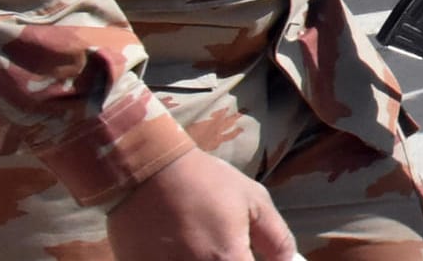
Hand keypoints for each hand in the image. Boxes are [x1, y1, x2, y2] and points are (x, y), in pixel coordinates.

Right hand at [108, 148, 294, 260]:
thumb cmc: (205, 182)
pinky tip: (181, 247)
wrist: (146, 170)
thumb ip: (276, 237)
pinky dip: (180, 260)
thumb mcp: (253, 200)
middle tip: (231, 248)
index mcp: (227, 260)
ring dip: (205, 260)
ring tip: (203, 242)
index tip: (253, 256)